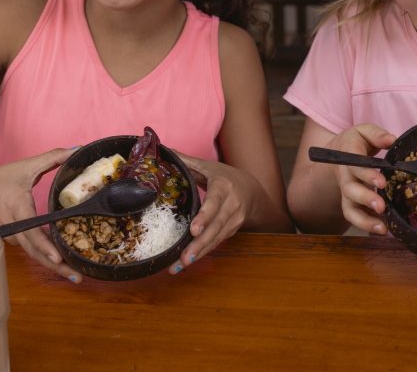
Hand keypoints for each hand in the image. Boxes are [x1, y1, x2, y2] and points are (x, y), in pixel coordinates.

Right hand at [0, 148, 82, 282]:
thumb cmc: (2, 178)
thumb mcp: (27, 166)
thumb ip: (53, 157)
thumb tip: (77, 149)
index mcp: (18, 209)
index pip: (32, 232)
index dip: (45, 246)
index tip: (57, 258)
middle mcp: (15, 227)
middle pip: (35, 251)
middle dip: (55, 265)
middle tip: (76, 277)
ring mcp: (14, 236)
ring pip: (34, 254)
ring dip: (53, 266)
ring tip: (74, 276)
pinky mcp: (15, 239)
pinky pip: (32, 251)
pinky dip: (46, 258)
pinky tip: (64, 265)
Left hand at [168, 153, 259, 273]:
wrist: (253, 190)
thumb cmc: (225, 177)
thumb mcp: (208, 167)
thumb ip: (187, 161)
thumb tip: (163, 150)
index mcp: (224, 187)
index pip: (214, 203)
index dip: (205, 217)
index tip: (194, 230)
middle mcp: (232, 206)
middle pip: (216, 227)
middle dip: (200, 245)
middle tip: (184, 258)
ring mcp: (234, 220)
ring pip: (216, 239)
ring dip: (199, 254)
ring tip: (180, 266)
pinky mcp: (232, 231)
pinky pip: (216, 243)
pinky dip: (202, 253)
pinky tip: (186, 262)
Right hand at [328, 124, 395, 235]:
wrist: (338, 154)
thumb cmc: (356, 142)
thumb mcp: (363, 131)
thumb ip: (376, 134)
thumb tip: (392, 140)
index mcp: (348, 156)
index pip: (355, 166)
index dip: (367, 174)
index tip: (381, 182)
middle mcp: (346, 177)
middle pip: (350, 190)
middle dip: (365, 199)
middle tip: (381, 207)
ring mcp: (348, 193)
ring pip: (350, 210)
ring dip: (364, 221)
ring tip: (382, 229)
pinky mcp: (353, 205)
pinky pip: (356, 218)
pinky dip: (368, 226)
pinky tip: (383, 231)